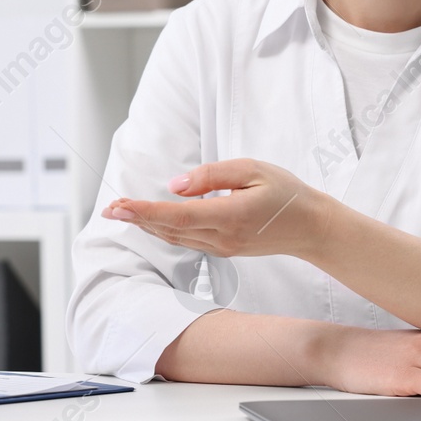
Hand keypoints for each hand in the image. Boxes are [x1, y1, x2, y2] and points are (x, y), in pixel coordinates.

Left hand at [101, 158, 329, 258]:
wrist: (312, 227)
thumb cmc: (286, 193)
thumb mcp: (252, 170)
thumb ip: (211, 176)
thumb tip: (174, 186)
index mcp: (229, 217)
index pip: (176, 215)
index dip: (144, 210)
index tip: (118, 205)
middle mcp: (222, 238)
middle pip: (169, 229)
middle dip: (136, 217)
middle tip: (108, 208)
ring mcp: (223, 248)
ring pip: (175, 237)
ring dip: (147, 225)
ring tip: (122, 212)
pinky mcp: (224, 249)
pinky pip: (187, 241)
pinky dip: (165, 230)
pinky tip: (151, 221)